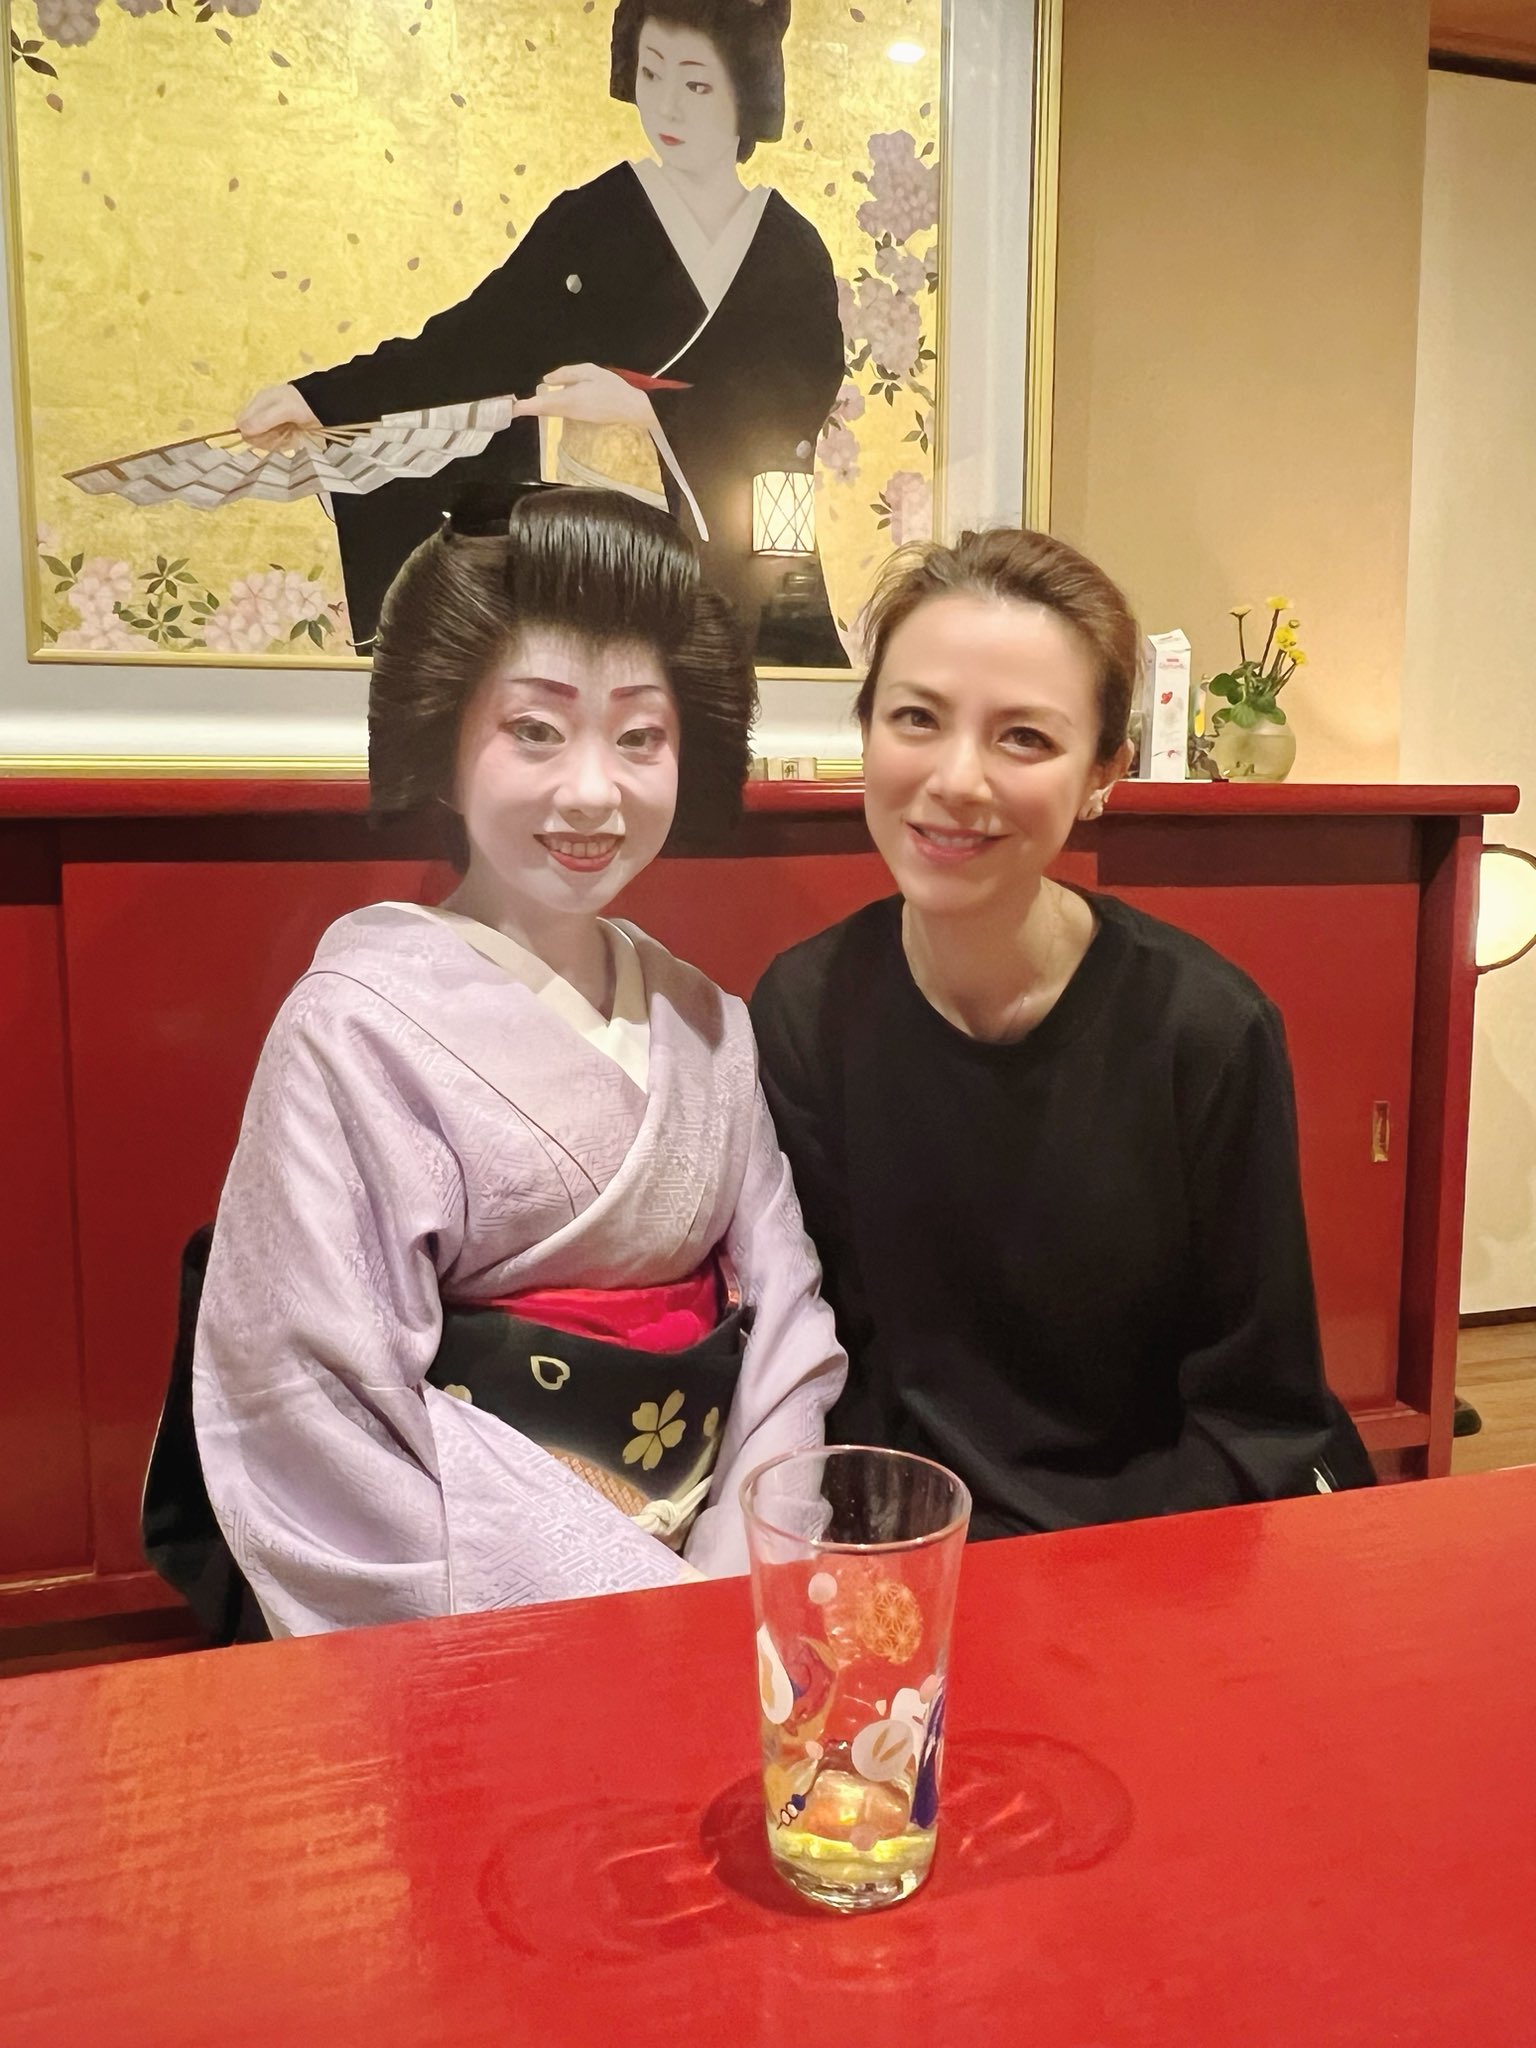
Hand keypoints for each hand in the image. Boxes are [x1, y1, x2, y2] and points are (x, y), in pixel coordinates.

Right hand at [237, 383, 323, 451]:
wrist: (323, 404)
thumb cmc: (301, 404)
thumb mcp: (283, 410)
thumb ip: (263, 420)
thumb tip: (241, 431)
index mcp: (256, 403)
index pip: (241, 424)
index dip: (251, 434)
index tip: (266, 434)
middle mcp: (260, 413)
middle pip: (251, 436)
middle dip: (266, 439)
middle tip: (281, 433)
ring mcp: (270, 423)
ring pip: (263, 441)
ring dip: (276, 442)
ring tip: (289, 435)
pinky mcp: (280, 432)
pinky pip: (274, 443)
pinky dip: (283, 444)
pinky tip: (292, 439)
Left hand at [511, 363, 657, 430]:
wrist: (631, 408)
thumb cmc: (612, 388)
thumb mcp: (589, 372)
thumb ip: (567, 374)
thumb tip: (547, 380)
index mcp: (569, 399)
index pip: (541, 404)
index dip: (525, 406)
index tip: (510, 407)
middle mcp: (568, 411)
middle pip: (542, 410)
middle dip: (526, 407)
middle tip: (509, 404)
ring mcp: (573, 416)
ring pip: (549, 411)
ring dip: (535, 407)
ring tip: (521, 401)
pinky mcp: (579, 418)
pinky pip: (558, 411)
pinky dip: (547, 407)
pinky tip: (542, 400)